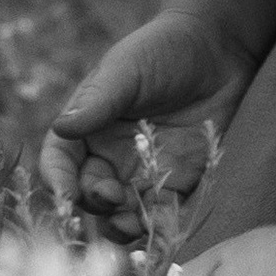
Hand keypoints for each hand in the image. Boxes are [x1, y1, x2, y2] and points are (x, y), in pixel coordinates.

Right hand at [40, 8, 254, 223]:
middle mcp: (110, 154)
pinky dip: (159, 225)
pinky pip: (163, 212)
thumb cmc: (162, 50)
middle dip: (94, 202)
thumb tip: (62, 127)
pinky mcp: (178, 181)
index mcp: (87, 126)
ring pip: (122, 211)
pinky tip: (161, 227)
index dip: (57, 179)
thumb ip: (97, 102)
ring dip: (122, 223)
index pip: (60, 159)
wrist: (218, 48)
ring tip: (131, 222)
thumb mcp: (125, 70)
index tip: (64, 195)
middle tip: (112, 198)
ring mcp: (143, 170)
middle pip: (89, 192)